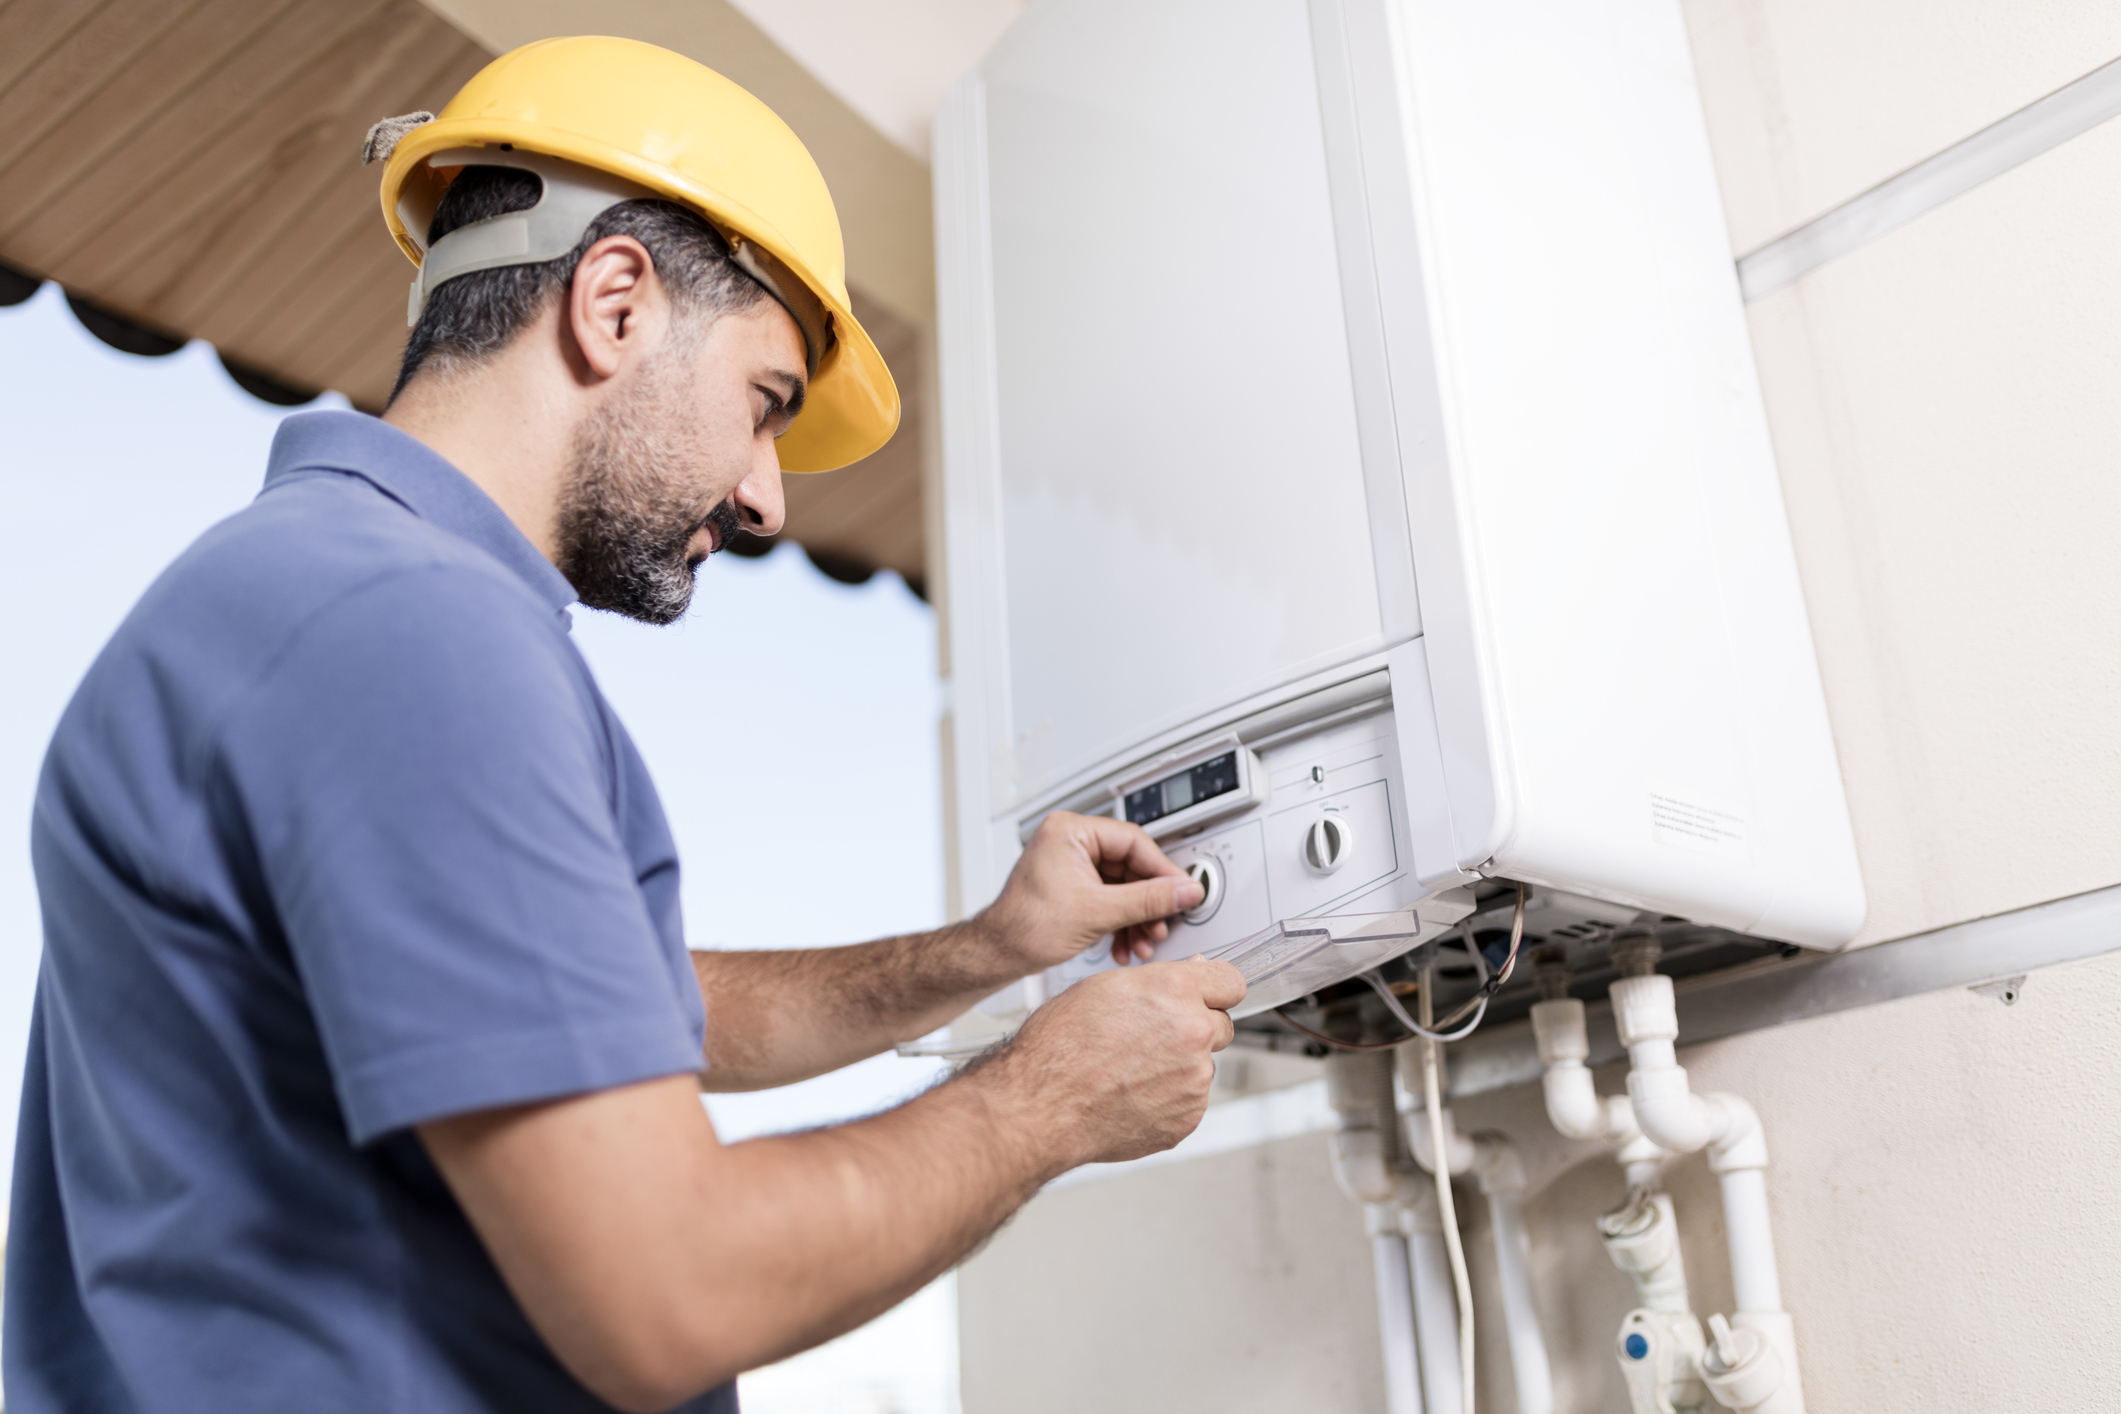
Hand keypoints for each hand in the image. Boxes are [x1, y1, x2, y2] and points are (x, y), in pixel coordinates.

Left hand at [974, 812, 1205, 972]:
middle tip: (1163, 923)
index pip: (1134, 842)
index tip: (1184, 891)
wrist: (996, 955)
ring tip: (1145, 941)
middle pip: (1131, 866)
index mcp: (1070, 831)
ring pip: (1123, 886)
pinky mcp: (1073, 885)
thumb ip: (1149, 900)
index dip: (1163, 871)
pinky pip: (1110, 897)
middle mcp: (1070, 841)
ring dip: (1138, 917)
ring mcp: (1071, 864)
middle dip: (1148, 903)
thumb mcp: (1098, 912)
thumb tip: (1186, 891)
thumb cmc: (1025, 927)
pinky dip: (1122, 922)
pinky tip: (1126, 945)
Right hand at [988, 957, 1246, 1166]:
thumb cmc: (1059, 1046)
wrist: (1041, 1105)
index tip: (1210, 996)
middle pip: (1222, 1026)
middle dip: (1196, 1028)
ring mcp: (1194, 1079)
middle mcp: (1193, 1033)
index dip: (1216, 989)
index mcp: (1174, 992)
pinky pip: (1189, 1101)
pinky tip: (1132, 1094)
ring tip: (1130, 1071)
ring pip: (1202, 1066)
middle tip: (1153, 1038)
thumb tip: (1190, 975)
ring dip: (1179, 1067)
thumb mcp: (1103, 988)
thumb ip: (1158, 982)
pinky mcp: (1188, 1117)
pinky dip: (1168, 1099)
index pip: (1231, 982)